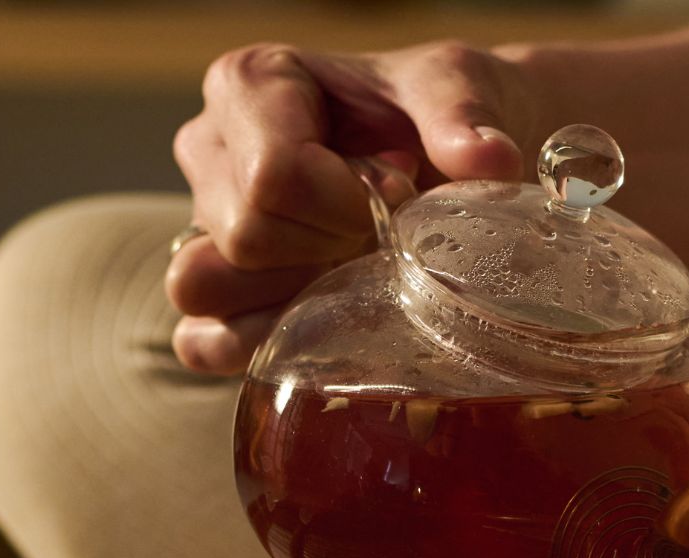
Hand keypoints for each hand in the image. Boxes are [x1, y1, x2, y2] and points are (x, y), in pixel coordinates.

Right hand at [168, 41, 541, 372]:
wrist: (443, 153)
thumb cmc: (434, 113)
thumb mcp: (457, 86)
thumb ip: (464, 113)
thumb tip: (489, 159)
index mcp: (249, 83)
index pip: (273, 174)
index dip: (347, 205)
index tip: (400, 192)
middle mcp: (208, 149)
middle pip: (245, 234)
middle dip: (330, 247)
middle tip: (381, 229)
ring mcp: (199, 223)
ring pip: (205, 287)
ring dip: (293, 296)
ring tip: (350, 266)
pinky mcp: (210, 291)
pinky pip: (201, 341)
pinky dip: (260, 343)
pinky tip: (322, 319)